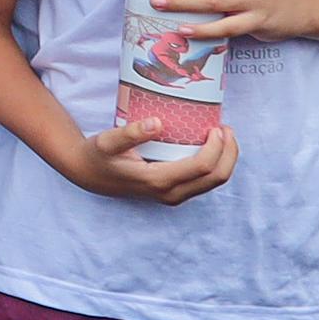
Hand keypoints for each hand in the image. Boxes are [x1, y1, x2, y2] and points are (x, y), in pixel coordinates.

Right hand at [69, 119, 238, 203]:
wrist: (89, 176)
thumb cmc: (98, 156)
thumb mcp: (107, 141)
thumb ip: (130, 133)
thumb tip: (157, 123)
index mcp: (158, 181)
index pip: (202, 167)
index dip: (217, 147)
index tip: (216, 126)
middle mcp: (170, 193)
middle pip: (216, 178)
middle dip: (229, 152)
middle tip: (225, 128)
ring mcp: (173, 196)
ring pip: (214, 182)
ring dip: (225, 159)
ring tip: (222, 135)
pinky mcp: (174, 193)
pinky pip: (205, 182)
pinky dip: (215, 164)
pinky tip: (211, 146)